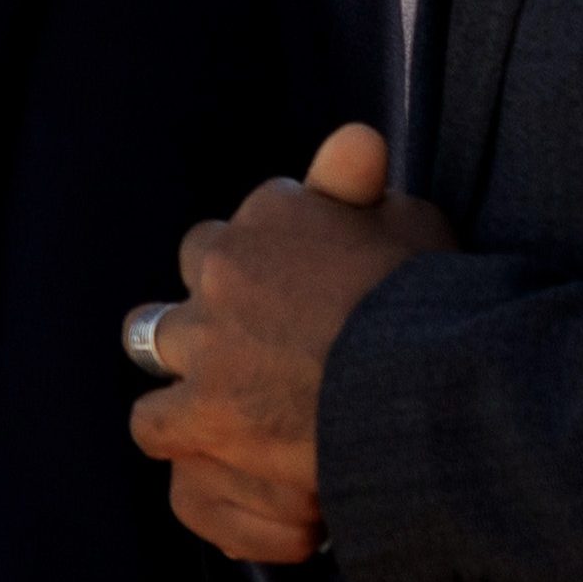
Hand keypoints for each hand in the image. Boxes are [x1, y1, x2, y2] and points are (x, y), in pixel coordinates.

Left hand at [128, 124, 449, 565]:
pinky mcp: (202, 412)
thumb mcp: (410, 219)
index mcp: (274, 213)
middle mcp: (224, 268)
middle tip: (255, 336)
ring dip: (182, 358)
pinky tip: (207, 442)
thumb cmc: (430, 299)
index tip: (295, 284)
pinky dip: (178, 431)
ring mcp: (206, 342)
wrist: (425, 384)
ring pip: (152, 339)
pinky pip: (154, 422)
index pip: (249, 220)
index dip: (270, 256)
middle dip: (215, 299)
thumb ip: (364, 181)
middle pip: (195, 268)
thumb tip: (355, 139)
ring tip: (218, 391)